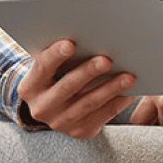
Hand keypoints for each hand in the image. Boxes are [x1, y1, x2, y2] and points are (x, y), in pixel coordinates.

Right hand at [16, 39, 137, 138]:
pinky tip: (132, 91)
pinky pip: (103, 115)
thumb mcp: (52, 68)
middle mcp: (42, 107)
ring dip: (111, 88)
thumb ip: (61, 55)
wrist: (57, 109)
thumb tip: (86, 32)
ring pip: (89, 103)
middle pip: (68, 87)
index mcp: (30, 87)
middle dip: (88, 72)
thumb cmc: (59, 77)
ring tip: (129, 76)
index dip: (55, 55)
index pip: (42, 68)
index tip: (70, 43)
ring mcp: (61, 122)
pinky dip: (119, 102)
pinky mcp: (81, 131)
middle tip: (106, 59)